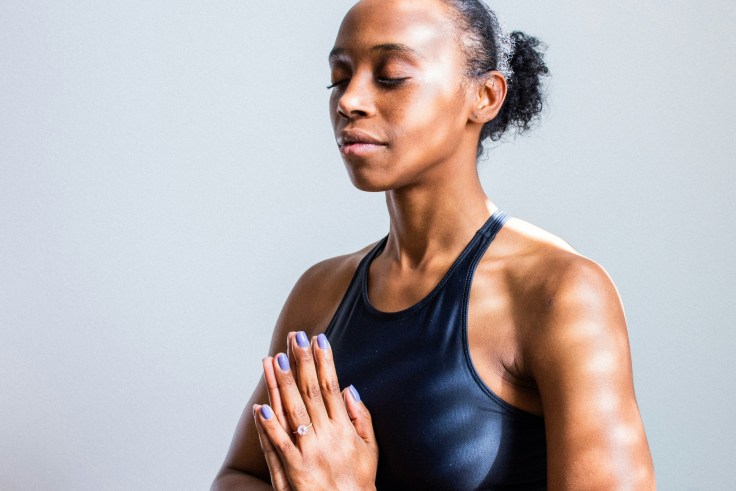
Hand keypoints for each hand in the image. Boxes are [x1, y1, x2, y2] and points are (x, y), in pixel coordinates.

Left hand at [253, 331, 377, 490]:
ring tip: (274, 359)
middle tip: (294, 337)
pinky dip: (270, 426)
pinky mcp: (295, 471)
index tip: (318, 338)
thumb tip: (349, 389)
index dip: (324, 361)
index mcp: (345, 428)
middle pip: (310, 392)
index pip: (331, 386)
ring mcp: (310, 453)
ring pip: (293, 412)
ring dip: (283, 384)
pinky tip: (261, 406)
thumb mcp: (371, 449)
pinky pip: (280, 445)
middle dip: (302, 362)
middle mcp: (327, 436)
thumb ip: (362, 418)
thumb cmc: (359, 483)